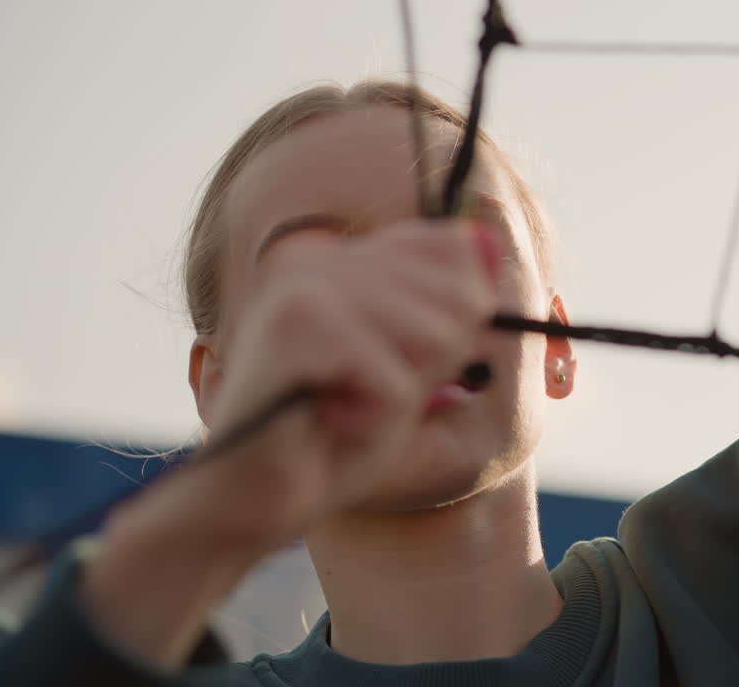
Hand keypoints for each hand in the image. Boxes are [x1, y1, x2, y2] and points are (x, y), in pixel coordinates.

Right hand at [196, 218, 501, 548]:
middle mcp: (318, 258)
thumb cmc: (331, 441)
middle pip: (458, 298)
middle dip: (435, 366)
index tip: (404, 364)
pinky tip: (331, 428)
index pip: (451, 248)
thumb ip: (454, 300)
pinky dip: (379, 424)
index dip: (457, 319)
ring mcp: (304, 290)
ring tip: (344, 412)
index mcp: (341, 259)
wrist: (247, 503)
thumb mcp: (414, 365)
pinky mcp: (298, 332)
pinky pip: (396, 385)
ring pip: (435, 338)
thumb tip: (491, 236)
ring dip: (404, 398)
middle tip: (366, 396)